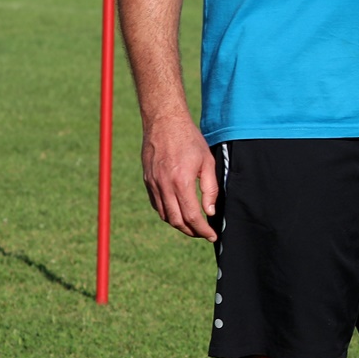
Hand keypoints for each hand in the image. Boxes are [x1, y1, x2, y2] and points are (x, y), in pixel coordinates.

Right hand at [141, 112, 218, 239]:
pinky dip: (167, 213)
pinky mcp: (147, 180)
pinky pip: (156, 204)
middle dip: (191, 231)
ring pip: (164, 215)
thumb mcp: (207, 161)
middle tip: (203, 233)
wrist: (164, 122)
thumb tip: (209, 212)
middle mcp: (164, 186)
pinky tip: (178, 211)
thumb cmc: (189, 139)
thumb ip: (210, 189)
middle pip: (176, 221)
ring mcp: (153, 184)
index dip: (203, 230)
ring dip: (178, 224)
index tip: (211, 236)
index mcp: (181, 181)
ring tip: (192, 224)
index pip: (192, 216)